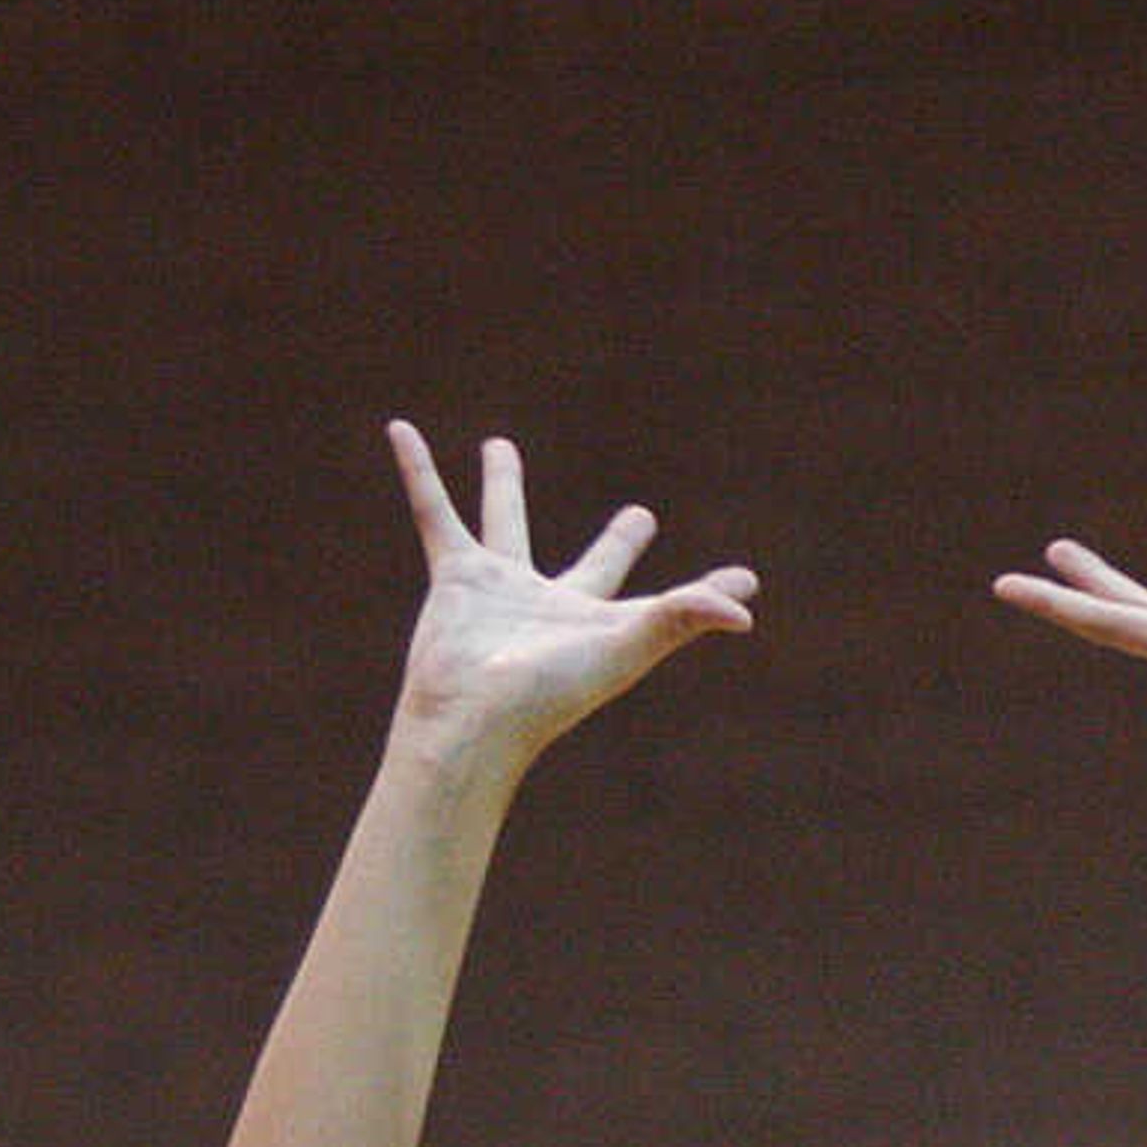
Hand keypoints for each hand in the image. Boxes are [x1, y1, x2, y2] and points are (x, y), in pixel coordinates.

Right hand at [382, 422, 753, 766]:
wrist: (472, 717)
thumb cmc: (551, 691)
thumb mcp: (626, 647)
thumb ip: (683, 620)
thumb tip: (745, 612)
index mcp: (608, 628)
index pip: (671, 604)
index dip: (705, 593)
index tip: (745, 579)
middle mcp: (559, 608)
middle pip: (596, 565)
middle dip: (619, 543)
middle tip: (641, 515)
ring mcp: (503, 589)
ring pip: (504, 522)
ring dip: (503, 484)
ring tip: (500, 445)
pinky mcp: (456, 576)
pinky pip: (435, 512)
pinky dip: (419, 472)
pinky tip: (401, 429)